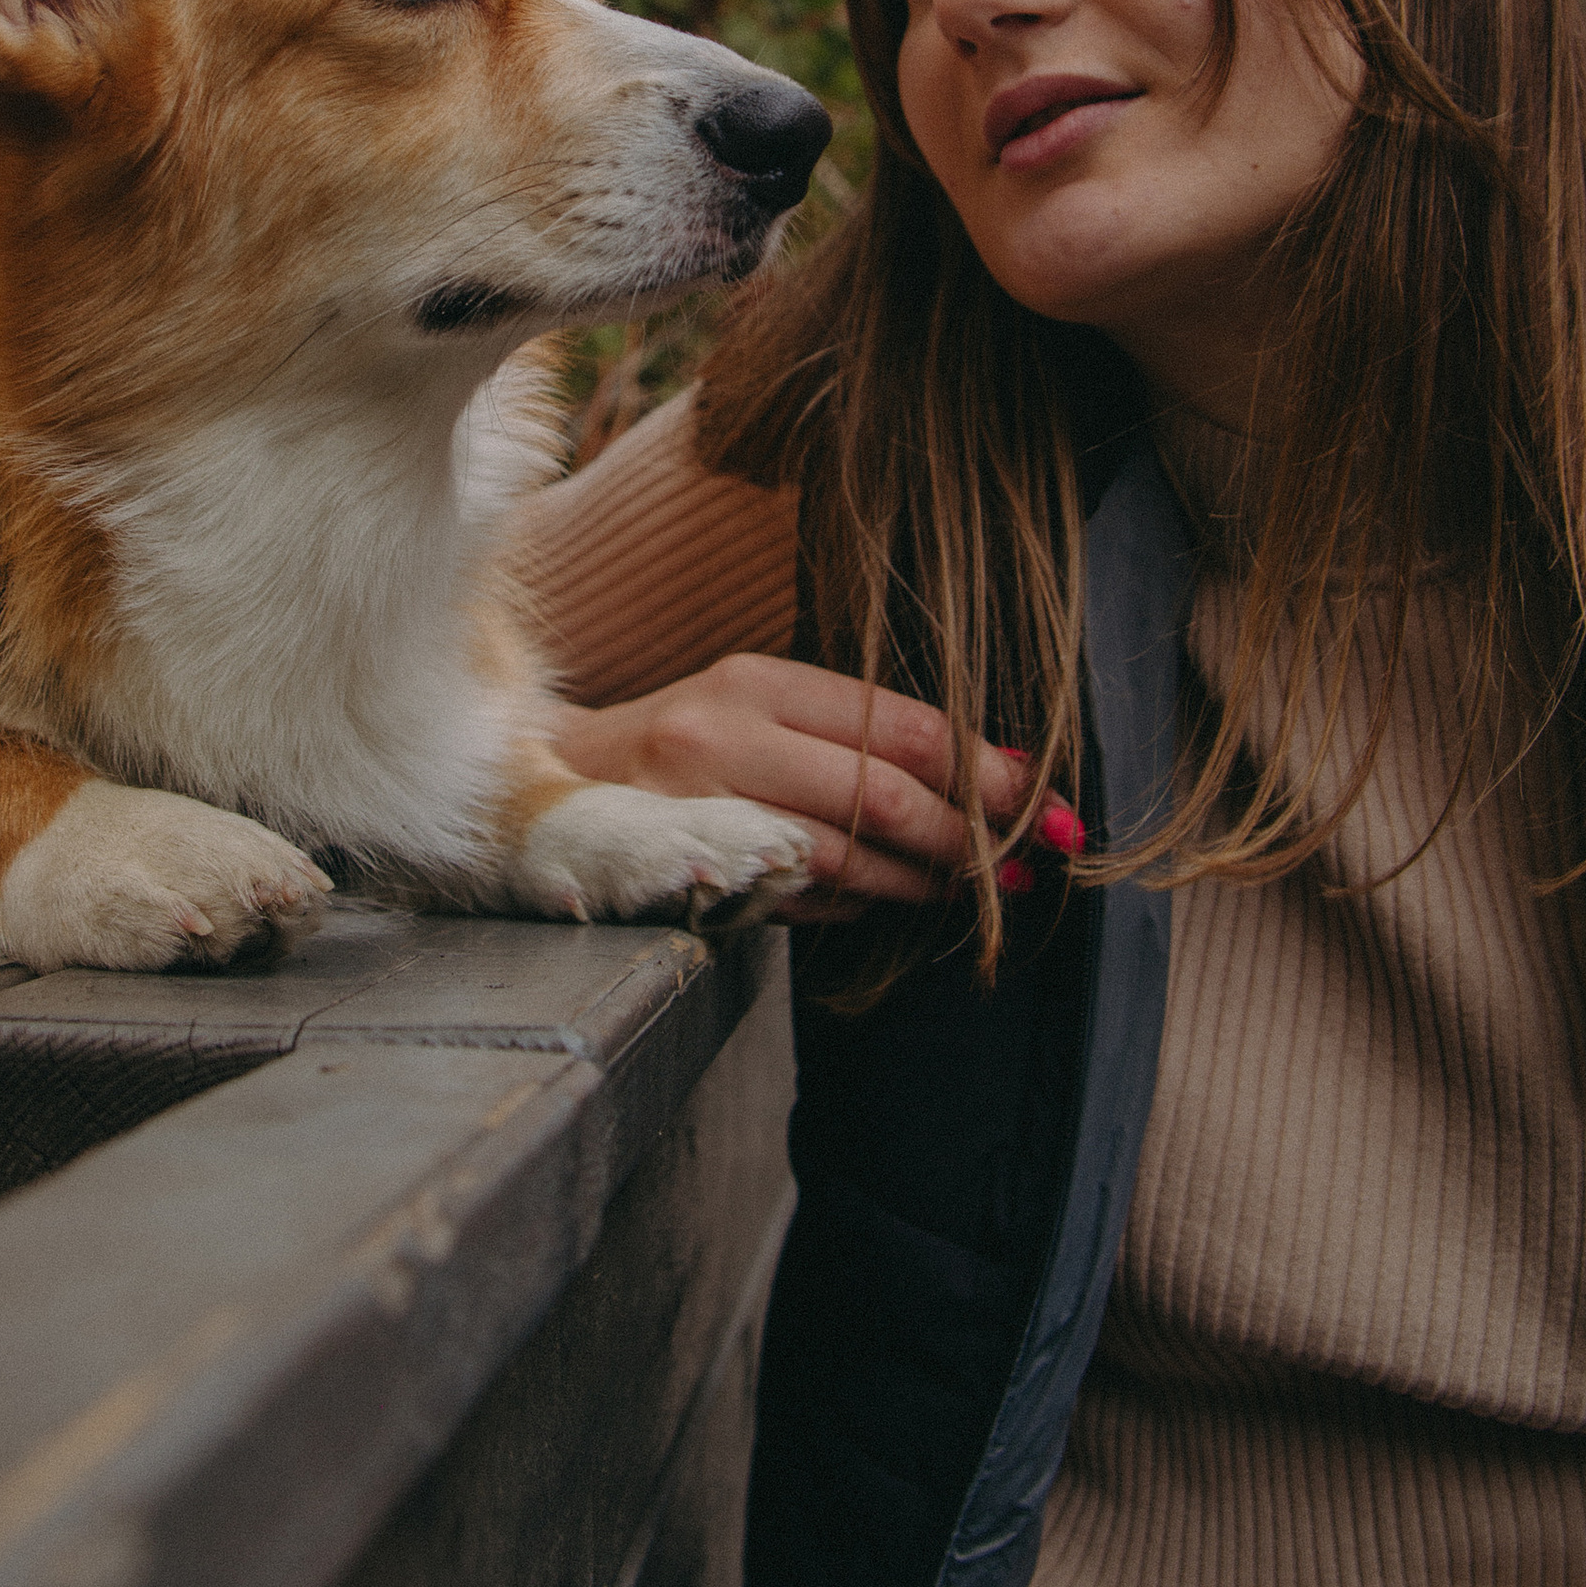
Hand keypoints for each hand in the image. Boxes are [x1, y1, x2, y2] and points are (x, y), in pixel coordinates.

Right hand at [545, 654, 1061, 918]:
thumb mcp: (765, 712)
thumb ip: (862, 734)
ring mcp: (695, 808)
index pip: (897, 725)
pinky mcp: (682, 873)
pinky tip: (883, 898)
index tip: (1035, 797)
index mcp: (756, 682)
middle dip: (965, 837)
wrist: (550, 788)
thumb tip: (997, 768)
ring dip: (920, 884)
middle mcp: (721, 735)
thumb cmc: (684, 746)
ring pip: (845, 858)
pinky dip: (856, 904)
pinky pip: (799, 901)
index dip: (980, 767)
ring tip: (966, 890)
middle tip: (1018, 863)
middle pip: (881, 794)